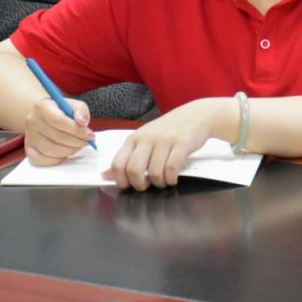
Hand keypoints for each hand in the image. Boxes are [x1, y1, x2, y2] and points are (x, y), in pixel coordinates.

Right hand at [23, 97, 95, 165]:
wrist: (45, 116)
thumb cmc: (62, 111)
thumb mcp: (73, 105)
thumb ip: (81, 110)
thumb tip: (82, 122)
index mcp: (42, 106)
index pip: (58, 120)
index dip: (77, 130)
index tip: (90, 135)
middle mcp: (32, 121)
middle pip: (57, 136)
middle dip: (77, 141)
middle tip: (87, 142)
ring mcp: (29, 136)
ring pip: (50, 150)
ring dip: (69, 150)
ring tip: (78, 145)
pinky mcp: (28, 149)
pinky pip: (41, 160)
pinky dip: (57, 159)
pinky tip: (66, 152)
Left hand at [107, 98, 229, 190]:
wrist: (197, 115)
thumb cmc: (169, 130)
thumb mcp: (144, 139)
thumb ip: (127, 157)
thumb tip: (104, 176)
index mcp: (134, 138)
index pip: (118, 164)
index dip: (122, 181)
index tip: (130, 185)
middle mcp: (147, 138)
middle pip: (134, 170)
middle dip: (140, 185)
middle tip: (147, 186)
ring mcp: (165, 140)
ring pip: (154, 172)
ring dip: (159, 183)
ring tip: (163, 181)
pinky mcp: (182, 144)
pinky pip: (172, 169)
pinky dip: (171, 179)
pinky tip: (173, 178)